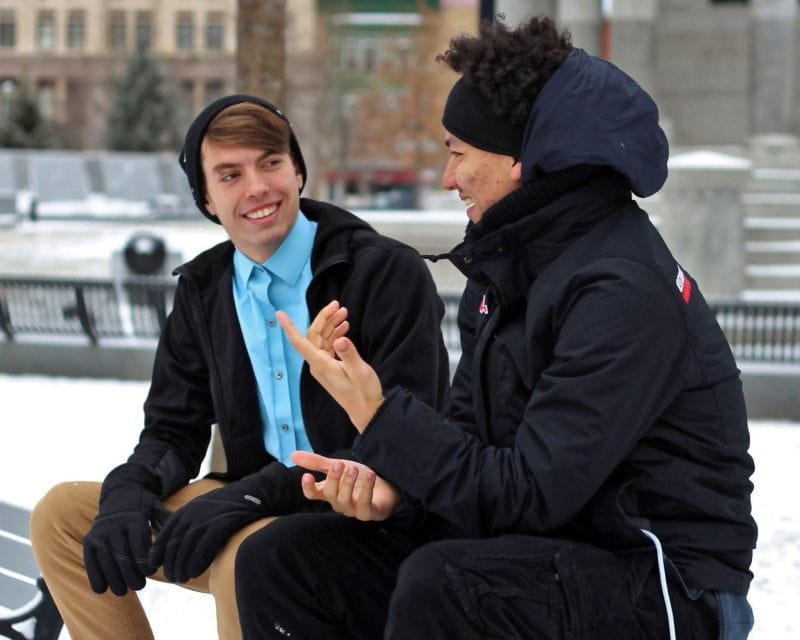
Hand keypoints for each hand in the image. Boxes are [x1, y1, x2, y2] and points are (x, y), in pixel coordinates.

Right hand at [83, 464, 169, 595]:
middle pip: (122, 555)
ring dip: (114, 579)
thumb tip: (177, 540)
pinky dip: (95, 575)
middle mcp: (114, 525)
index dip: (145, 561)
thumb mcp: (156, 508)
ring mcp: (99, 533)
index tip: (151, 572)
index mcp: (134, 519)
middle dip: (130, 574)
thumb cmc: (144, 507)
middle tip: (139, 586)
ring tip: (123, 591)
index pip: (139, 544)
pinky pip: (90, 561)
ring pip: (106, 560)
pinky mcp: (89, 540)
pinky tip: (102, 589)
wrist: (120, 494)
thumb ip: (166, 524)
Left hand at [147, 478, 267, 582]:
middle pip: (174, 544)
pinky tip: (195, 572)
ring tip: (182, 578)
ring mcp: (206, 519)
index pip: (164, 534)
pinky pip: (204, 547)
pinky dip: (197, 562)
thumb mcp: (202, 510)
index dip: (157, 552)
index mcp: (185, 511)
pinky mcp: (220, 524)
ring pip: (187, 547)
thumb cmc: (225, 507)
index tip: (153, 566)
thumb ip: (187, 524)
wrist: (252, 494)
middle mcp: (192, 514)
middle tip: (172, 577)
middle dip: (170, 563)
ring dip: (182, 566)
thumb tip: (171, 546)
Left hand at [278, 305, 383, 430]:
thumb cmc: (364, 392)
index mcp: (321, 365)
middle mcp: (318, 365)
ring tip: (344, 312)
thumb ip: (350, 354)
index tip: (280, 314)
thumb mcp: (360, 371)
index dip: (289, 327)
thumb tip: (340, 338)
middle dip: (324, 318)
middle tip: (338, 304)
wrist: (366, 410)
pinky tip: (344, 327)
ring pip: (321, 339)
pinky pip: (328, 346)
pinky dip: (335, 334)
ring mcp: (323, 366)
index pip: (300, 342)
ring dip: (331, 324)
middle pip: (314, 335)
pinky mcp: (330, 367)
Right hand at [290, 451, 399, 520]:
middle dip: (334, 480)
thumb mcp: (338, 467)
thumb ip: (317, 463)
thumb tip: (292, 455)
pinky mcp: (369, 513)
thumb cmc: (358, 478)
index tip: (307, 475)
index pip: (313, 494)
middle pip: (330, 494)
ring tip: (353, 469)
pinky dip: (367, 489)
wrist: (386, 486)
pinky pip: (365, 505)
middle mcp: (339, 503)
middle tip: (340, 465)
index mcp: (329, 492)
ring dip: (348, 484)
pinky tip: (370, 475)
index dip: (308, 488)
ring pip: (345, 501)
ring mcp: (353, 510)